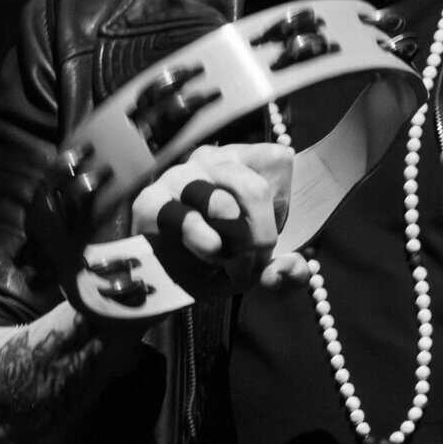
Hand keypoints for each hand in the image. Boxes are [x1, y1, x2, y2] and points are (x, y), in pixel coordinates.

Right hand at [130, 142, 309, 295]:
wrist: (175, 284)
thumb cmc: (227, 260)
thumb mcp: (268, 266)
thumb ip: (290, 272)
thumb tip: (280, 272)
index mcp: (244, 160)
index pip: (280, 161)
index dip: (284, 207)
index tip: (271, 231)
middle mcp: (212, 159)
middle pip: (255, 189)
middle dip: (262, 237)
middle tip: (253, 260)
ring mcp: (180, 176)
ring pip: (223, 205)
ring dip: (233, 245)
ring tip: (228, 260)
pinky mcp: (152, 202)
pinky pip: (187, 221)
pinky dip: (204, 247)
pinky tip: (207, 257)